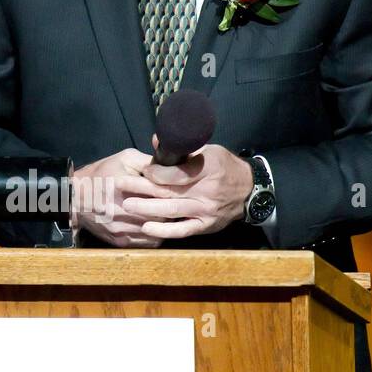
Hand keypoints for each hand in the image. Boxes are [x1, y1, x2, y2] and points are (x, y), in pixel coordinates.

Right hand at [71, 148, 176, 246]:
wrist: (74, 199)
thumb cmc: (101, 175)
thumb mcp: (123, 159)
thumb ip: (148, 162)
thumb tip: (171, 166)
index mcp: (121, 185)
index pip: (157, 191)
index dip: (173, 191)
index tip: (181, 188)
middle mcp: (120, 210)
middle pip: (160, 214)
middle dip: (172, 209)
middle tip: (180, 203)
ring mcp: (120, 228)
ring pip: (156, 231)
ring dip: (165, 224)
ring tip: (171, 215)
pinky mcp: (119, 241)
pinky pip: (146, 242)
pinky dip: (156, 235)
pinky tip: (158, 226)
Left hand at [120, 139, 253, 239]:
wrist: (249, 191)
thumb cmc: (225, 166)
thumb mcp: (209, 150)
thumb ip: (183, 148)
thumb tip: (156, 140)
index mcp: (208, 168)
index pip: (177, 173)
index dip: (156, 173)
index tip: (143, 171)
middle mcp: (206, 191)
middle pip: (170, 192)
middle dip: (144, 190)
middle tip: (122, 188)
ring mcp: (205, 210)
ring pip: (173, 211)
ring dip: (148, 209)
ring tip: (129, 206)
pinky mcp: (205, 225)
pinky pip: (183, 230)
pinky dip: (164, 231)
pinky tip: (147, 228)